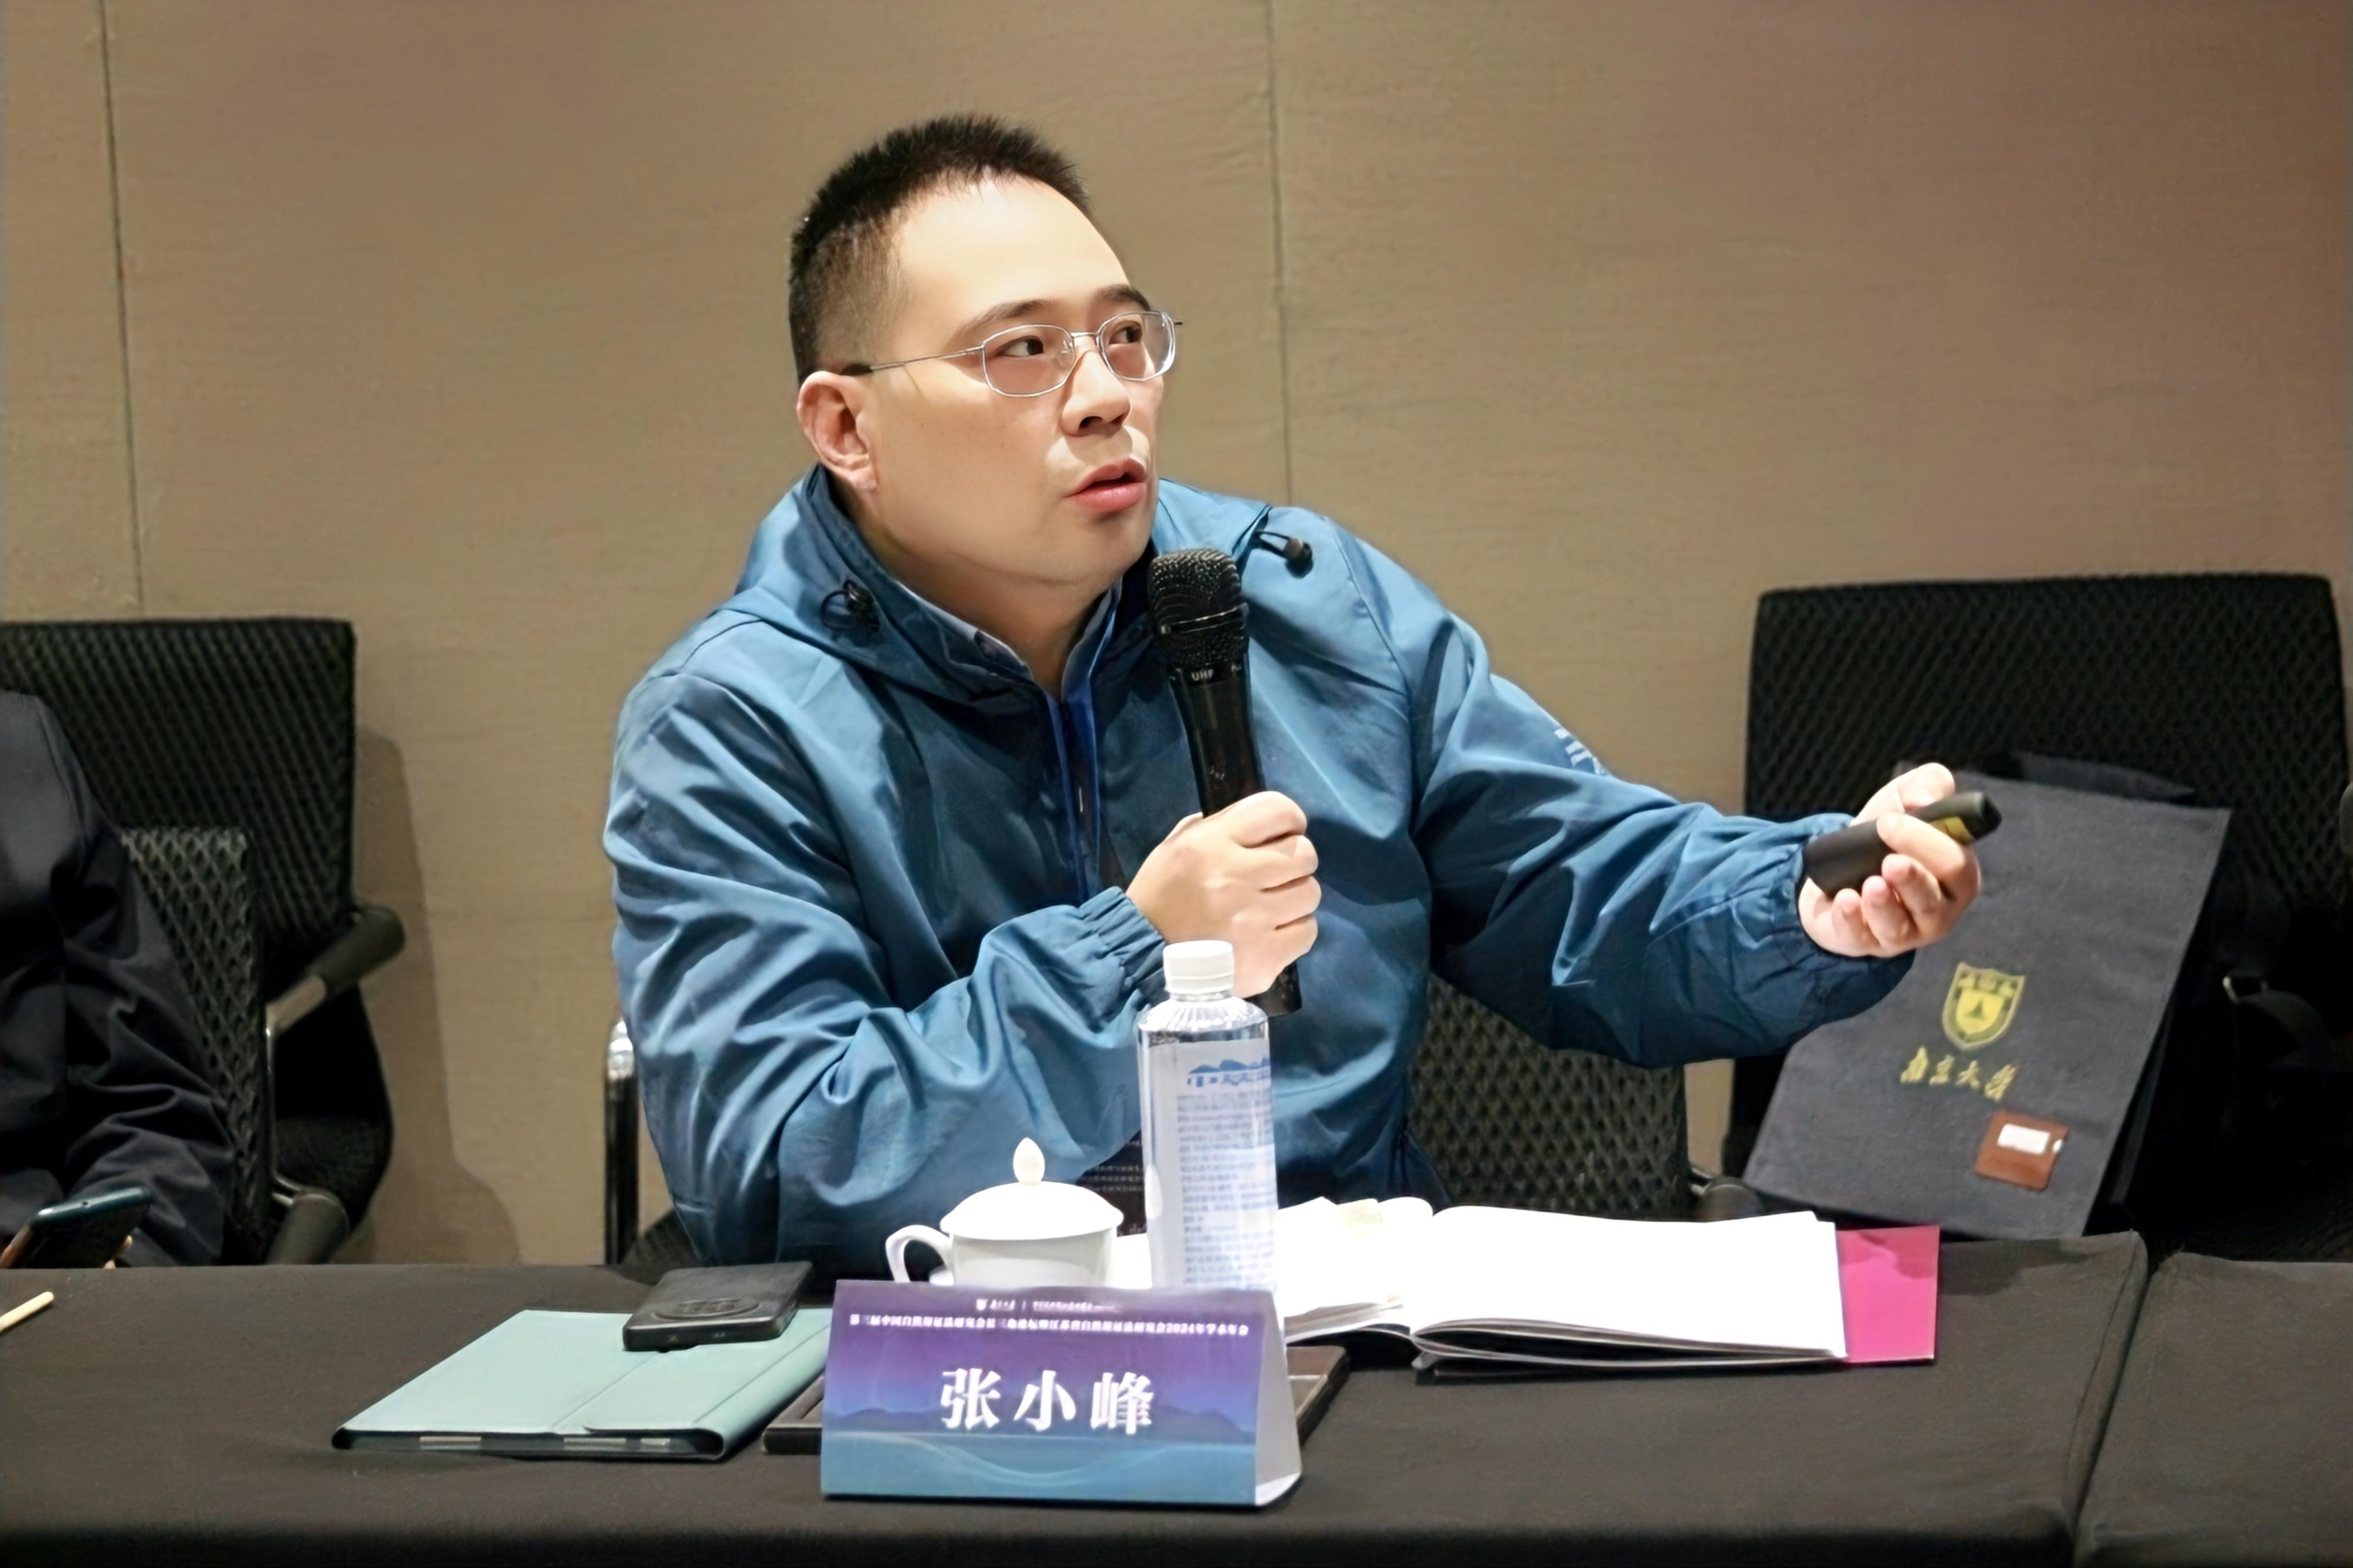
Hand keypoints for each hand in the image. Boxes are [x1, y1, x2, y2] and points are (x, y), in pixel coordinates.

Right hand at [1127, 791, 1320, 996]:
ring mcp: (1253, 920)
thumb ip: (1218, 827)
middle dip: (1295, 862)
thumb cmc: (1161, 898)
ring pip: (1310, 894)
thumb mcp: (1175, 847)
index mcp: (1212, 843)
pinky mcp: (1265, 956)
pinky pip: (1307, 931)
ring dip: (1295, 899)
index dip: (1290, 819)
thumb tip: (1263, 825)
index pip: (1278, 810)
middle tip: (1275, 875)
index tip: (1284, 833)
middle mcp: (1236, 877)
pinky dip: (1294, 931)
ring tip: (1270, 908)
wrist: (1144, 959)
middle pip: (1304, 854)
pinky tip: (1271, 933)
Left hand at [1799, 763, 1982, 958]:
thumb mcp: (1903, 802)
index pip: (1958, 865)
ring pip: (1900, 926)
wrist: (1837, 870)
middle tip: (1891, 860)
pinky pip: (1860, 937)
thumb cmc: (1883, 838)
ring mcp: (1903, 932)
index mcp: (1956, 875)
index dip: (1929, 844)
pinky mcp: (1865, 943)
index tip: (1891, 821)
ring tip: (1871, 884)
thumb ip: (1926, 786)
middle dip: (1914, 880)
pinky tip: (1845, 901)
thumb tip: (1922, 799)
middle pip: (1933, 900)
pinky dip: (1851, 919)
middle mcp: (1936, 909)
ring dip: (1884, 905)